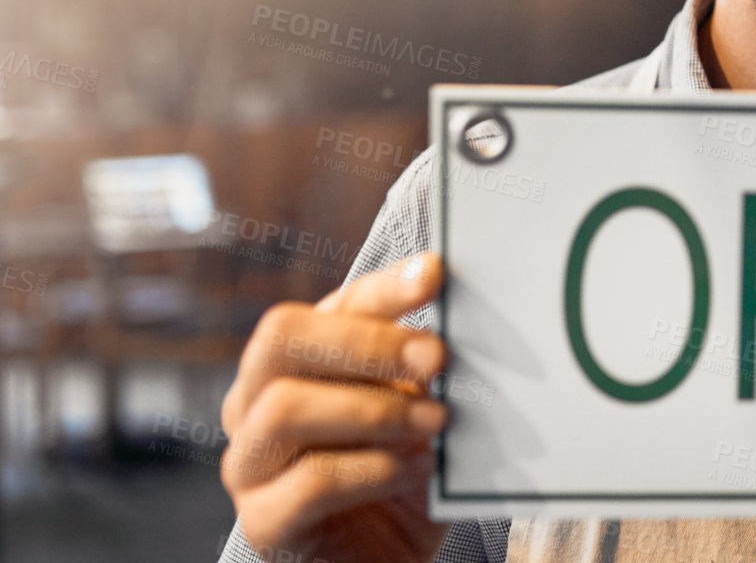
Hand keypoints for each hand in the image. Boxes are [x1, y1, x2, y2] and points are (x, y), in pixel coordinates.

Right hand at [220, 253, 450, 562]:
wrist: (386, 560)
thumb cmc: (401, 473)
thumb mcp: (416, 408)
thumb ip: (419, 369)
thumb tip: (454, 327)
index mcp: (292, 363)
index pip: (328, 305)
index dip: (380, 287)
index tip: (434, 274)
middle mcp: (255, 404)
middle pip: (281, 339)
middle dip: (366, 341)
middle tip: (436, 358)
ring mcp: (249, 465)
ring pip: (285, 408)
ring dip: (375, 410)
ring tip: (436, 424)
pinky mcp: (264, 524)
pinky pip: (309, 482)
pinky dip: (375, 470)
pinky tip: (420, 470)